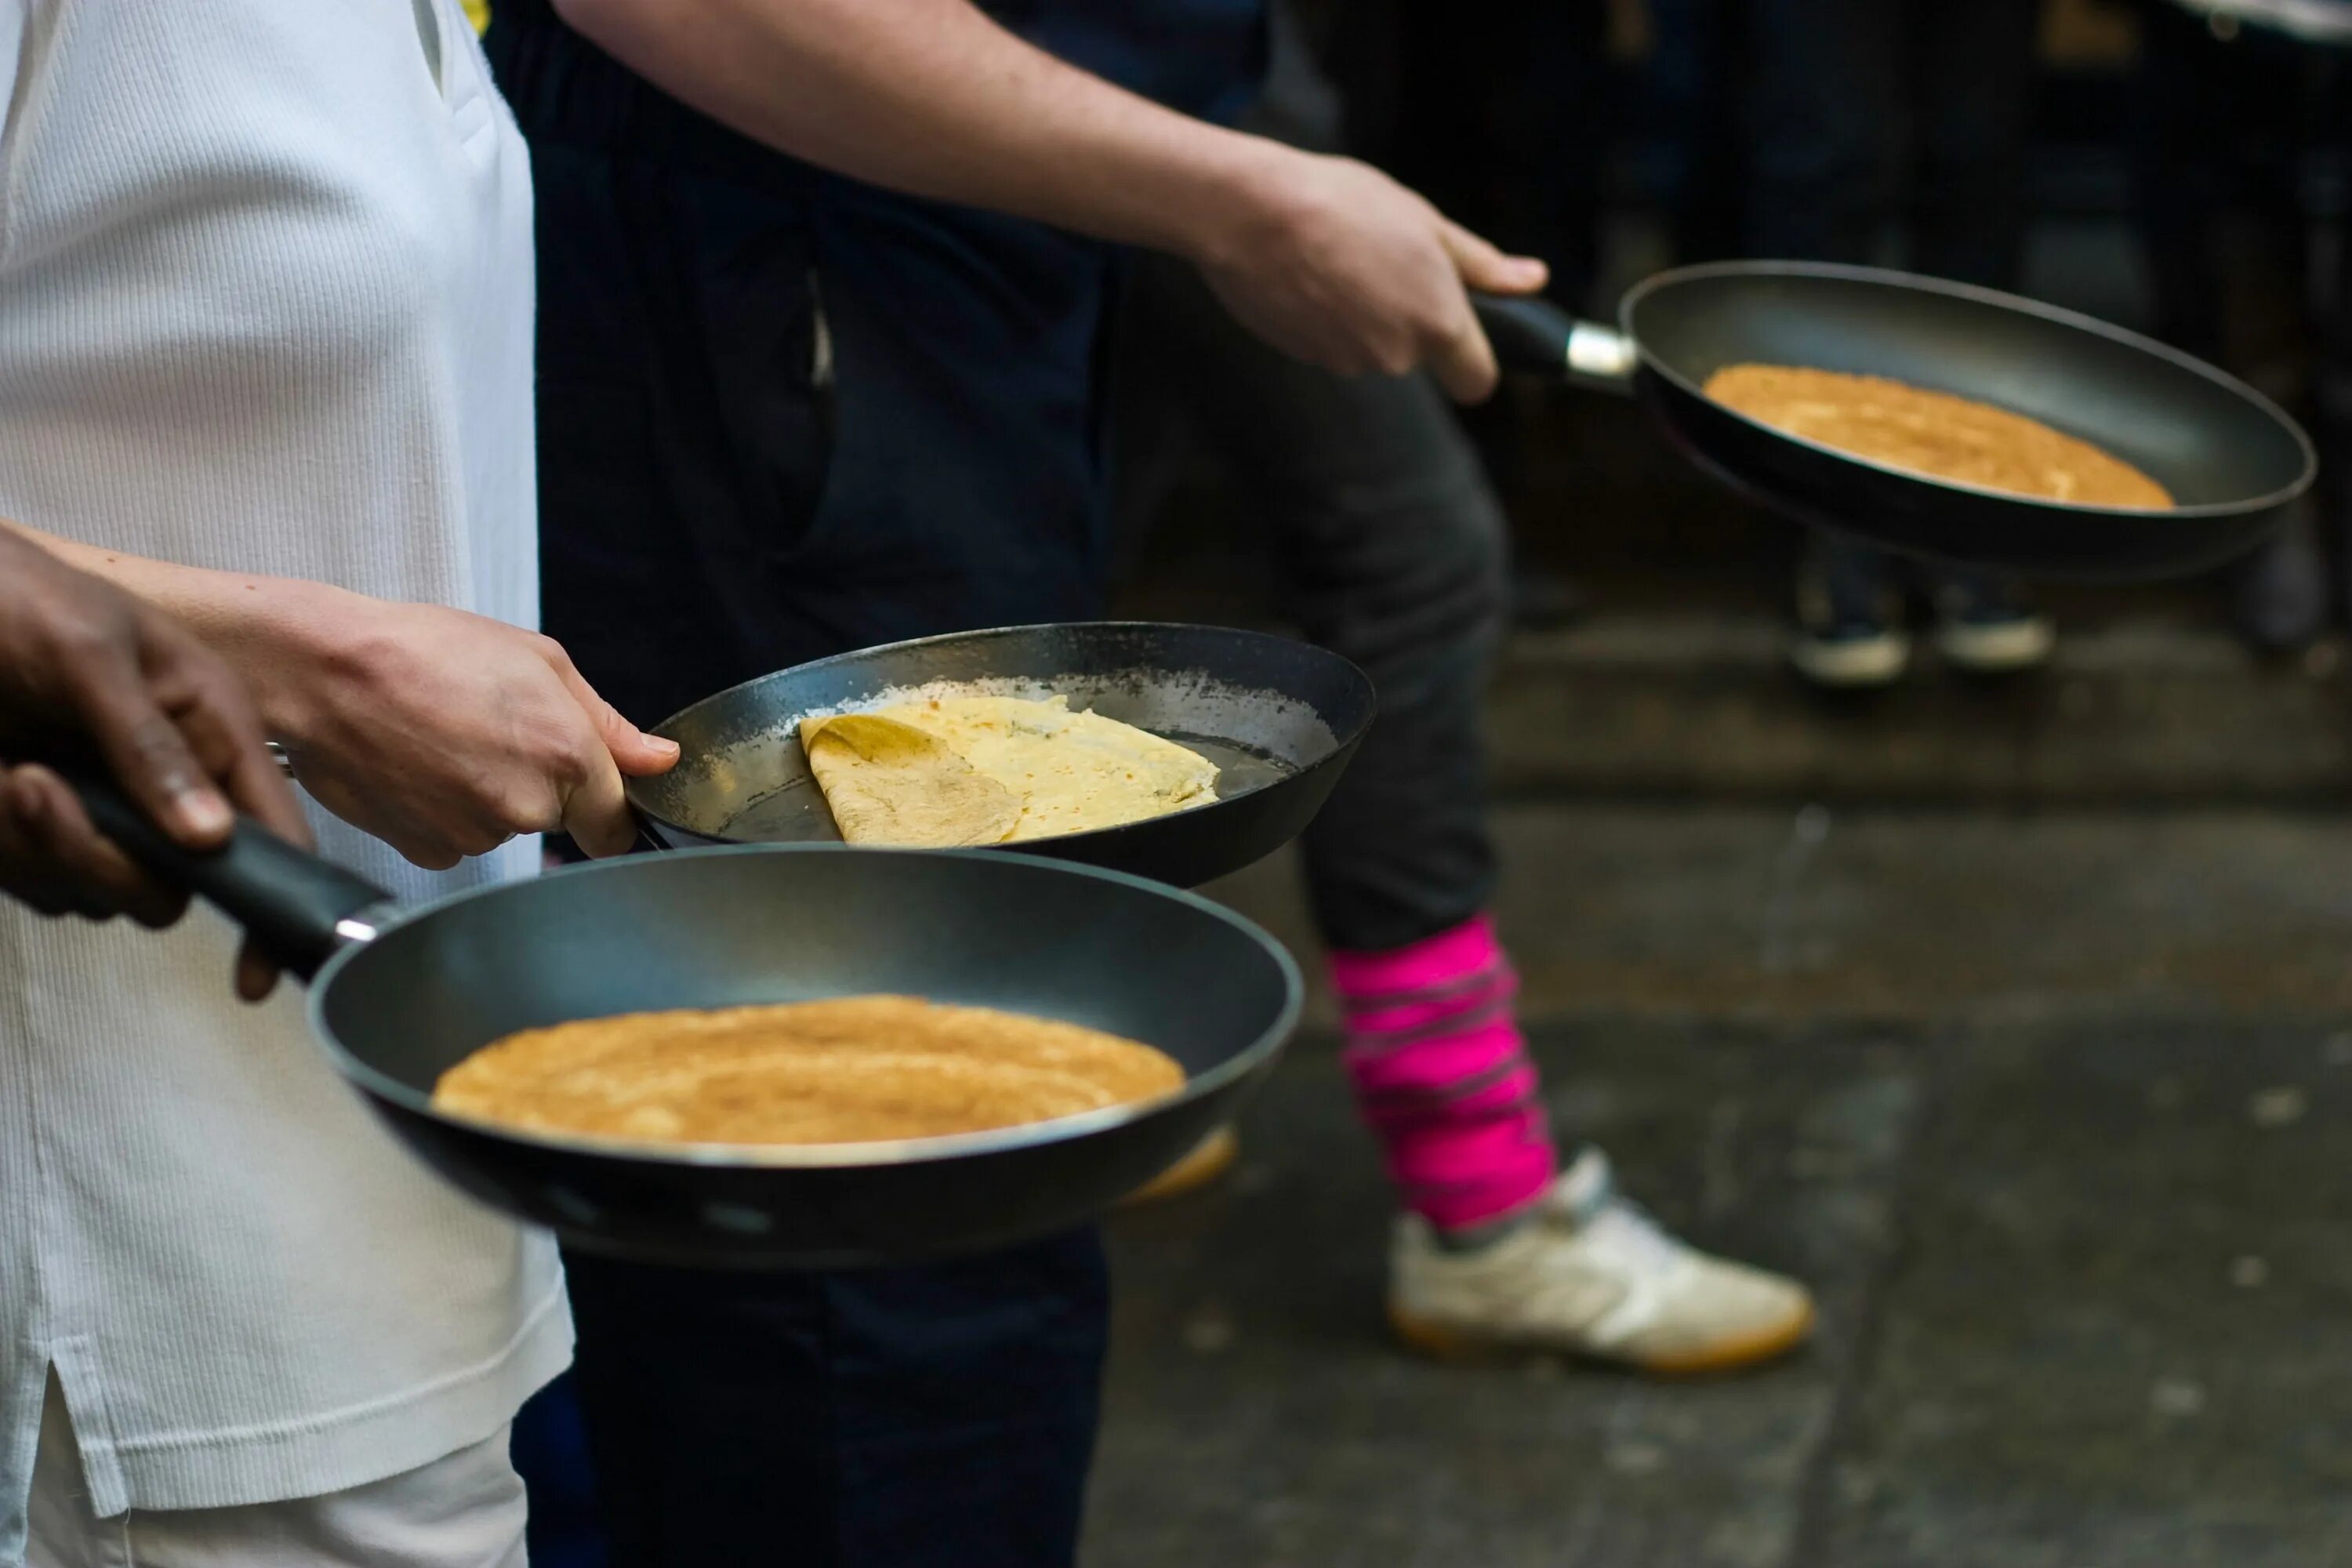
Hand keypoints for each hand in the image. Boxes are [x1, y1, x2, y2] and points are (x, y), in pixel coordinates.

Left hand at [0, 530, 310, 998]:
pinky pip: (41, 883)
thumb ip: (151, 747)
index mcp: (212, 727)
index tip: (254, 975)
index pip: (273, 832)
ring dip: (42, 848)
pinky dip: (8, 847)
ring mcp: (106, 810)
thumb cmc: (15, 597)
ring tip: (8, 774)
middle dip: (102, 858)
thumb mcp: (89, 653)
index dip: (275, 901)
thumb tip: (211, 839)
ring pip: (100, 893)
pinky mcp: (44, 828)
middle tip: (38, 791)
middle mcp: (169, 781)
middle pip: (174, 887)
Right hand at [270, 599, 677, 868]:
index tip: (585, 790)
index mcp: (568, 757)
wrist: (322, 672)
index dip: (603, 808)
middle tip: (488, 732)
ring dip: (483, 796)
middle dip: (534, 787)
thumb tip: (658, 760)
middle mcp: (526, 806)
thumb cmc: (423, 651)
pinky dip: (441, 812)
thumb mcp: (536, 661)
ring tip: (443, 738)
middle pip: (553, 823)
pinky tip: (417, 766)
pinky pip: (454, 840)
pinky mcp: (425, 851)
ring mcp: (472, 835)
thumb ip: (608, 723)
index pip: (616, 828)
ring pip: (500, 829)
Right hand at [1193, 148, 1546, 402]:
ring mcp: (1347, 361)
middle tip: (1385, 260)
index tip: (1465, 339)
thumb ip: (1482, 266)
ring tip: (1341, 260)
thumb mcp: (1426, 222)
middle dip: (1408, 318)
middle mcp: (1396, 356)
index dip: (1475, 363)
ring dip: (1364, 315)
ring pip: (1371, 348)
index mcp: (1438, 323)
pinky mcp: (1305, 357)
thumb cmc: (1344, 205)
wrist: (1252, 214)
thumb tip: (1532, 281)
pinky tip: (1310, 274)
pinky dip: (1327, 317)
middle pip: (1418, 356)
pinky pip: (1331, 343)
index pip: (1477, 382)